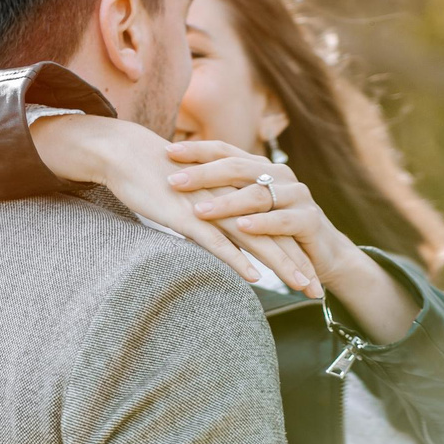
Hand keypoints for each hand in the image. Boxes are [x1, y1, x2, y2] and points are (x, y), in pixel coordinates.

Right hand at [30, 114, 322, 296]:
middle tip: (319, 290)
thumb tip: (220, 235)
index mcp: (232, 194)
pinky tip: (257, 278)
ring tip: (303, 287)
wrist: (124, 153)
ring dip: (282, 264)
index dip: (293, 249)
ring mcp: (210, 208)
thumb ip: (210, 213)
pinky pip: (218, 242)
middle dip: (299, 262)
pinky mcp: (188, 216)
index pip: (272, 224)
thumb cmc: (154, 176)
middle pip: (273, 234)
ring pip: (255, 240)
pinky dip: (239, 260)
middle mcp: (229, 199)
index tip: (310, 273)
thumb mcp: (191, 197)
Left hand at [165, 142, 416, 341]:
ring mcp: (296, 195)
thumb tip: (172, 190)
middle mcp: (278, 175)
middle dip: (202, 174)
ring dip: (226, 203)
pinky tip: (243, 227)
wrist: (321, 254)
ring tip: (200, 211)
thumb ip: (219, 197)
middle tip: (173, 181)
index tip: (166, 151)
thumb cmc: (274, 231)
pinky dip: (261, 224)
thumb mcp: (244, 211)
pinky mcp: (310, 219)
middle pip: (236, 167)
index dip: (196, 150)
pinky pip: (282, 220)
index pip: (224, 150)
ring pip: (257, 194)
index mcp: (260, 168)